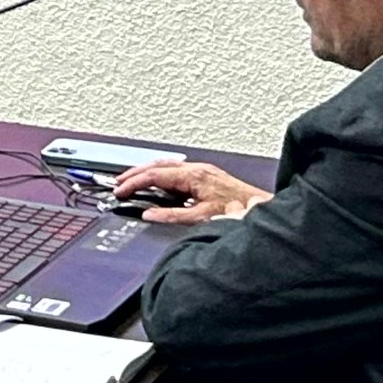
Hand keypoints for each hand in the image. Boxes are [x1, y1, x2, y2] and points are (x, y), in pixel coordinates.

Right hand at [116, 160, 270, 223]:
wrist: (263, 209)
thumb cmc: (239, 211)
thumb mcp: (202, 217)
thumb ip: (173, 216)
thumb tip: (149, 215)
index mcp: (192, 175)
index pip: (154, 175)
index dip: (133, 182)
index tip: (120, 190)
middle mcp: (197, 169)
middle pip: (157, 165)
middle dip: (134, 173)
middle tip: (119, 183)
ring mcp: (203, 171)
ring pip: (166, 165)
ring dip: (147, 172)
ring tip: (133, 180)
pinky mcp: (208, 176)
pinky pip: (177, 170)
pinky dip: (161, 175)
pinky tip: (160, 183)